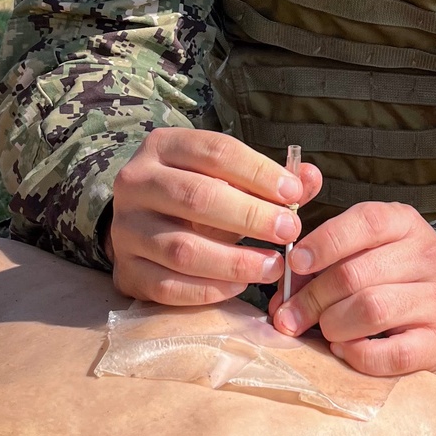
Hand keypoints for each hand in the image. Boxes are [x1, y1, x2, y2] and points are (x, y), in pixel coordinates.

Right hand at [106, 128, 320, 305]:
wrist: (142, 226)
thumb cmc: (197, 197)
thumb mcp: (229, 179)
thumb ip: (270, 180)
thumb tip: (310, 179)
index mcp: (164, 146)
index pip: (216, 151)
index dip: (259, 172)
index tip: (294, 194)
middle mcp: (136, 182)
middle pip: (197, 197)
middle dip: (251, 216)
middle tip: (290, 231)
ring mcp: (126, 229)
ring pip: (182, 247)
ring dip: (235, 260)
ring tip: (273, 266)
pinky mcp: (125, 271)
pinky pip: (168, 286)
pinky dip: (209, 289)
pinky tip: (240, 286)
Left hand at [268, 201, 435, 375]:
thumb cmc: (392, 272)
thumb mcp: (364, 249)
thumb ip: (321, 264)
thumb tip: (283, 300)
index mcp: (405, 223)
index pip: (366, 222)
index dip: (324, 242)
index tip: (296, 263)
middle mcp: (428, 257)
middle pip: (356, 274)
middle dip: (313, 298)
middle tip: (291, 315)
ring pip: (372, 310)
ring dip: (333, 324)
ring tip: (324, 329)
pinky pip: (391, 354)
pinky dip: (357, 354)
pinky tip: (345, 348)